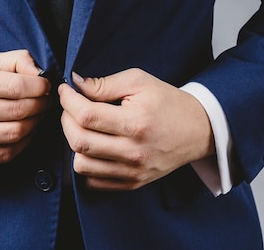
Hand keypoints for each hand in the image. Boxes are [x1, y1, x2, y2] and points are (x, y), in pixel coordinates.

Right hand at [0, 50, 50, 168]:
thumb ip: (13, 60)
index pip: (15, 86)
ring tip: (37, 115)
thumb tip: (39, 73)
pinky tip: (25, 132)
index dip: (39, 86)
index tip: (45, 85)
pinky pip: (6, 153)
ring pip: (15, 133)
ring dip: (35, 124)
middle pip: (18, 111)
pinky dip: (23, 143)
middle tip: (45, 100)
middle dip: (40, 105)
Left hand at [59, 69, 213, 190]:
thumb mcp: (139, 81)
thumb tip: (74, 84)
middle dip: (66, 120)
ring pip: (81, 165)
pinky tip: (93, 146)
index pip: (87, 115)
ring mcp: (133, 171)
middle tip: (72, 107)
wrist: (198, 130)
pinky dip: (86, 163)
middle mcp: (134, 151)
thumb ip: (104, 83)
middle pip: (79, 141)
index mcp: (136, 123)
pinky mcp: (132, 183)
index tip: (66, 90)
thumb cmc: (167, 102)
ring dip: (74, 143)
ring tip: (83, 127)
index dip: (68, 100)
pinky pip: (93, 181)